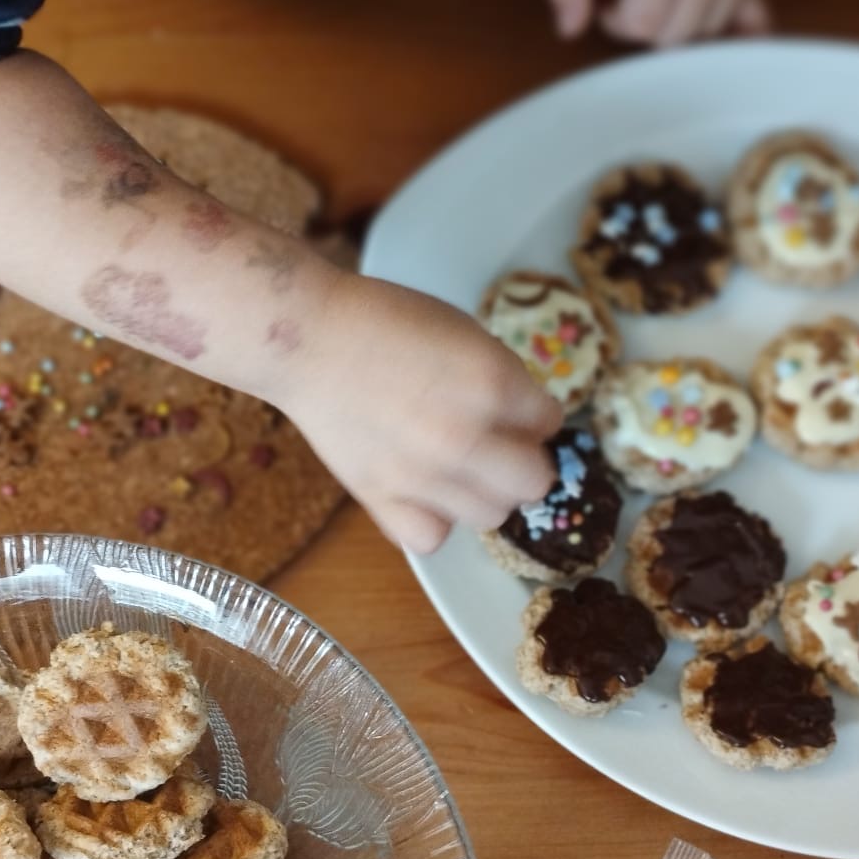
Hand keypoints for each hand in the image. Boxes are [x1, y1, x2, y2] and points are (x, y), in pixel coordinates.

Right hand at [276, 273, 562, 553]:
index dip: (535, 414)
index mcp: (493, 382)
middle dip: (523, 461)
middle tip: (497, 446)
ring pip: (491, 515)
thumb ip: (500, 377)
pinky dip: (433, 521)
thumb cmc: (384, 320)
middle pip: (534, 481)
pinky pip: (431, 538)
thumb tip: (524, 419)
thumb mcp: (462, 331)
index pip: (550, 421)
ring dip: (483, 493)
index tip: (515, 411)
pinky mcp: (382, 499)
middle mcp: (466, 436)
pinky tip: (424, 494)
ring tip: (458, 470)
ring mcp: (424, 475)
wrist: (308, 339)